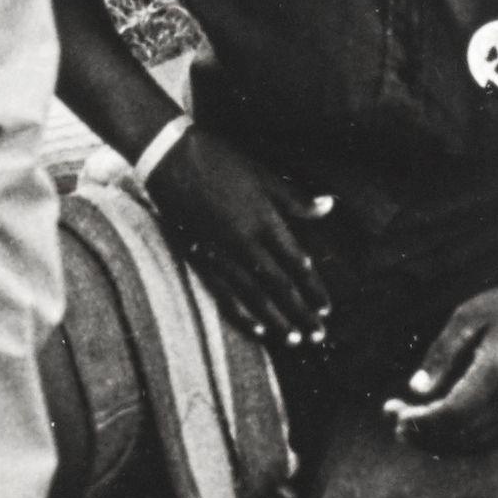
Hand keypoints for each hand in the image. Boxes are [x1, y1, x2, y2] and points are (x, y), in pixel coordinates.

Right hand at [145, 125, 335, 351]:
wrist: (168, 158)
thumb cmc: (219, 159)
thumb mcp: (261, 173)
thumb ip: (294, 198)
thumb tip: (328, 206)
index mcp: (264, 221)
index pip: (296, 263)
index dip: (312, 288)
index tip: (326, 308)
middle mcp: (245, 243)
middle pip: (279, 286)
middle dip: (301, 313)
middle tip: (318, 336)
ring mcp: (221, 254)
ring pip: (254, 296)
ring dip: (276, 320)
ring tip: (293, 339)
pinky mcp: (200, 258)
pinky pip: (224, 293)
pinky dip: (241, 313)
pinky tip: (256, 328)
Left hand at [387, 282, 497, 455]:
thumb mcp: (469, 315)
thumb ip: (442, 353)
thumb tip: (415, 390)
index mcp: (497, 373)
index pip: (452, 413)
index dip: (420, 421)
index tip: (393, 412)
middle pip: (460, 435)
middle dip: (422, 433)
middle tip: (392, 416)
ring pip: (472, 444)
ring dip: (436, 441)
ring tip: (406, 423)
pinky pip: (486, 440)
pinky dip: (457, 440)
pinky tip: (436, 425)